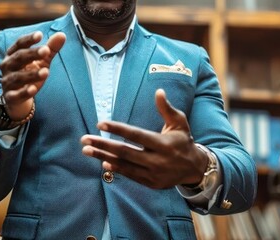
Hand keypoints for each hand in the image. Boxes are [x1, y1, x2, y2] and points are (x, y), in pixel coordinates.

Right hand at [0, 31, 65, 119]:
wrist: (17, 97)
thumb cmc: (29, 73)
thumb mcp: (41, 61)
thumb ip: (50, 49)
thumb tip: (62, 35)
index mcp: (13, 54)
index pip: (20, 44)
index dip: (29, 39)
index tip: (40, 35)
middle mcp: (7, 66)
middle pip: (19, 58)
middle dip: (32, 54)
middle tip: (46, 50)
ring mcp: (8, 81)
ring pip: (18, 77)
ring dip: (32, 74)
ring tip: (46, 71)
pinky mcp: (10, 97)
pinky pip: (16, 95)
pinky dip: (24, 92)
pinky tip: (33, 89)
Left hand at [80, 89, 208, 188]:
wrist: (194, 168)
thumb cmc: (183, 141)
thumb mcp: (179, 123)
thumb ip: (167, 109)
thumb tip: (159, 91)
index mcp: (163, 144)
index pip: (136, 135)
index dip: (117, 129)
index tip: (100, 123)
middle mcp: (157, 160)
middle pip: (125, 151)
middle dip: (103, 145)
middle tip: (85, 139)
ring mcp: (153, 174)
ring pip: (124, 164)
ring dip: (103, 156)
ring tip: (86, 150)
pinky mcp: (151, 183)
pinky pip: (130, 175)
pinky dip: (115, 168)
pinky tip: (102, 161)